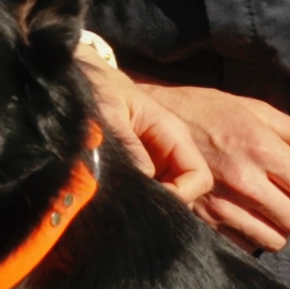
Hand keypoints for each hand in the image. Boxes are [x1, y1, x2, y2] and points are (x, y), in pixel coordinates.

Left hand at [75, 51, 212, 201]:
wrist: (90, 83)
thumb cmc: (102, 92)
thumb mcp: (110, 114)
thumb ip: (129, 147)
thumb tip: (146, 180)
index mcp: (173, 134)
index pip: (199, 177)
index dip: (181, 195)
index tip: (151, 202)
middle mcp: (173, 150)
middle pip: (188, 192)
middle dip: (166, 204)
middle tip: (135, 205)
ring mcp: (160, 161)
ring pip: (171, 195)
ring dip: (152, 203)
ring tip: (125, 200)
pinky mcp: (145, 169)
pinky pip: (153, 191)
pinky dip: (141, 199)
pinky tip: (121, 196)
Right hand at [130, 83, 289, 251]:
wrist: (151, 123)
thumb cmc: (205, 110)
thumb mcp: (252, 109)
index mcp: (261, 148)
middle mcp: (244, 181)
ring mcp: (222, 205)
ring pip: (274, 240)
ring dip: (278, 227)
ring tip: (269, 209)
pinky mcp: (204, 220)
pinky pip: (245, 245)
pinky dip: (251, 236)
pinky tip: (245, 215)